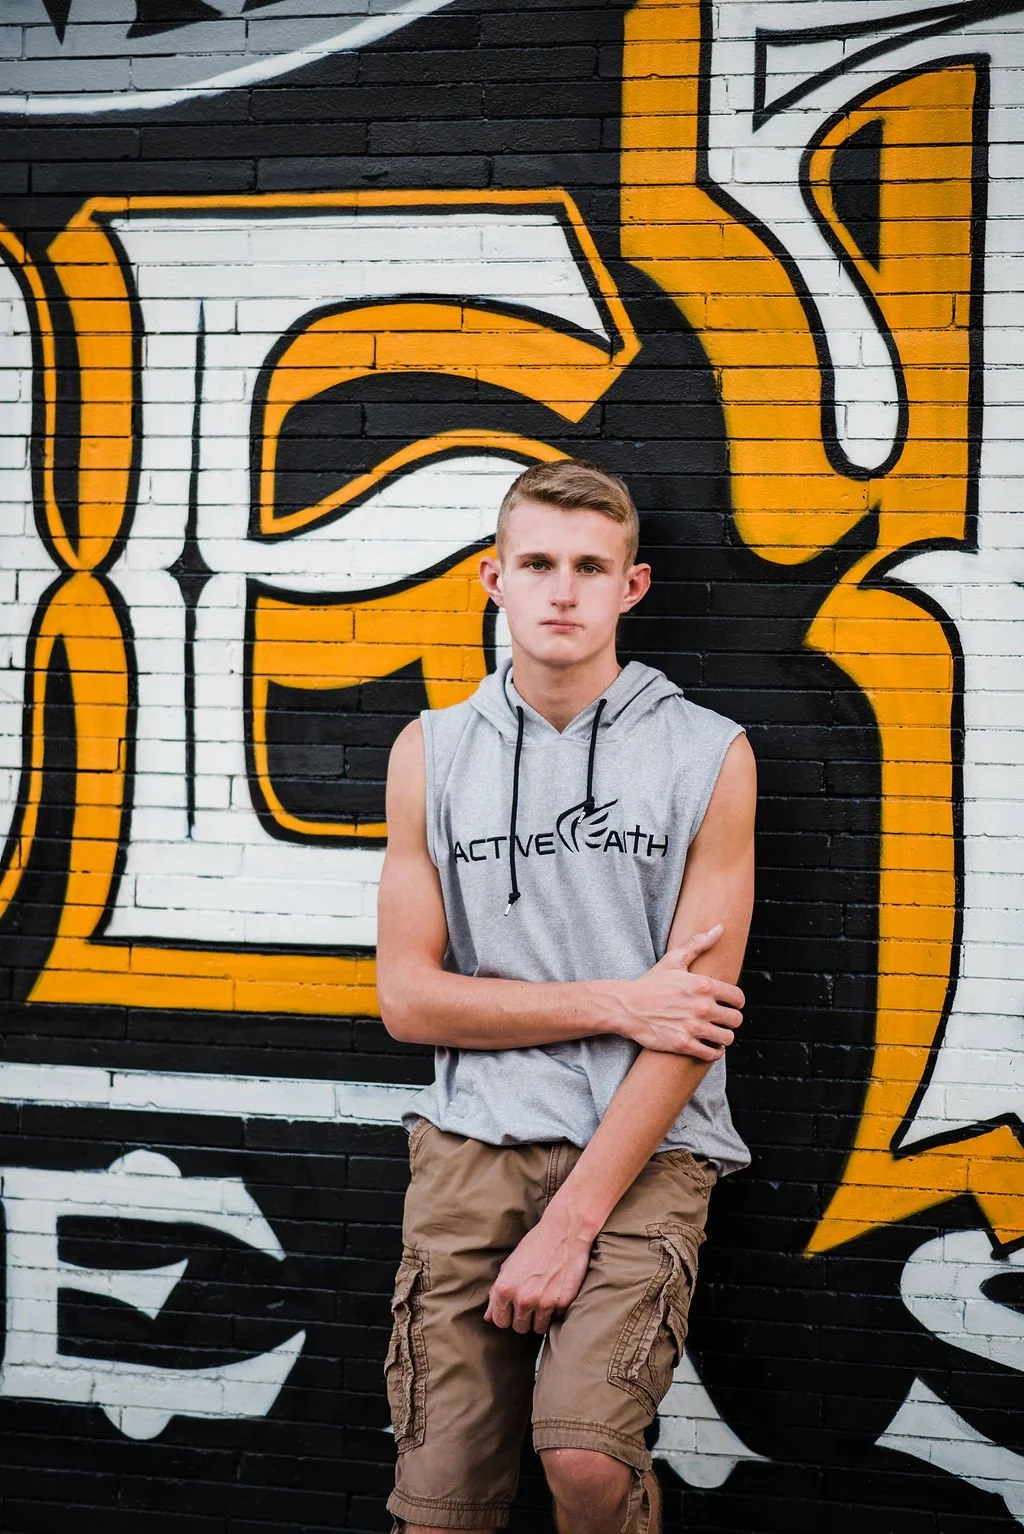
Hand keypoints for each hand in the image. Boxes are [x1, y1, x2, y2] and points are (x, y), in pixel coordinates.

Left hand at [484, 1211, 592, 1335]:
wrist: (565, 1231)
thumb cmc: (536, 1244)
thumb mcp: (510, 1265)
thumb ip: (497, 1293)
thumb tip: (489, 1316)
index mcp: (505, 1288)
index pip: (499, 1321)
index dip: (506, 1316)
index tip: (512, 1311)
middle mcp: (523, 1298)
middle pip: (518, 1327)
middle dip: (523, 1318)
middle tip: (530, 1302)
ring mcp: (544, 1302)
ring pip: (538, 1328)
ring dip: (540, 1318)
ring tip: (544, 1299)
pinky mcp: (562, 1303)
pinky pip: (556, 1319)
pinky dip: (556, 1311)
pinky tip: (556, 1293)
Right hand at [622, 925, 743, 1058]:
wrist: (627, 1007)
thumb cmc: (651, 983)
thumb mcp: (674, 960)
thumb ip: (699, 943)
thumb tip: (720, 927)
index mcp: (704, 985)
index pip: (738, 998)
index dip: (736, 1002)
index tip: (729, 1004)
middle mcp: (702, 1007)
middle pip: (736, 1020)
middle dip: (731, 1020)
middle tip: (722, 1020)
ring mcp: (693, 1027)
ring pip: (727, 1038)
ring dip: (723, 1037)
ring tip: (716, 1033)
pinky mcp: (684, 1044)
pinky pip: (712, 1053)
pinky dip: (713, 1051)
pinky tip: (709, 1046)